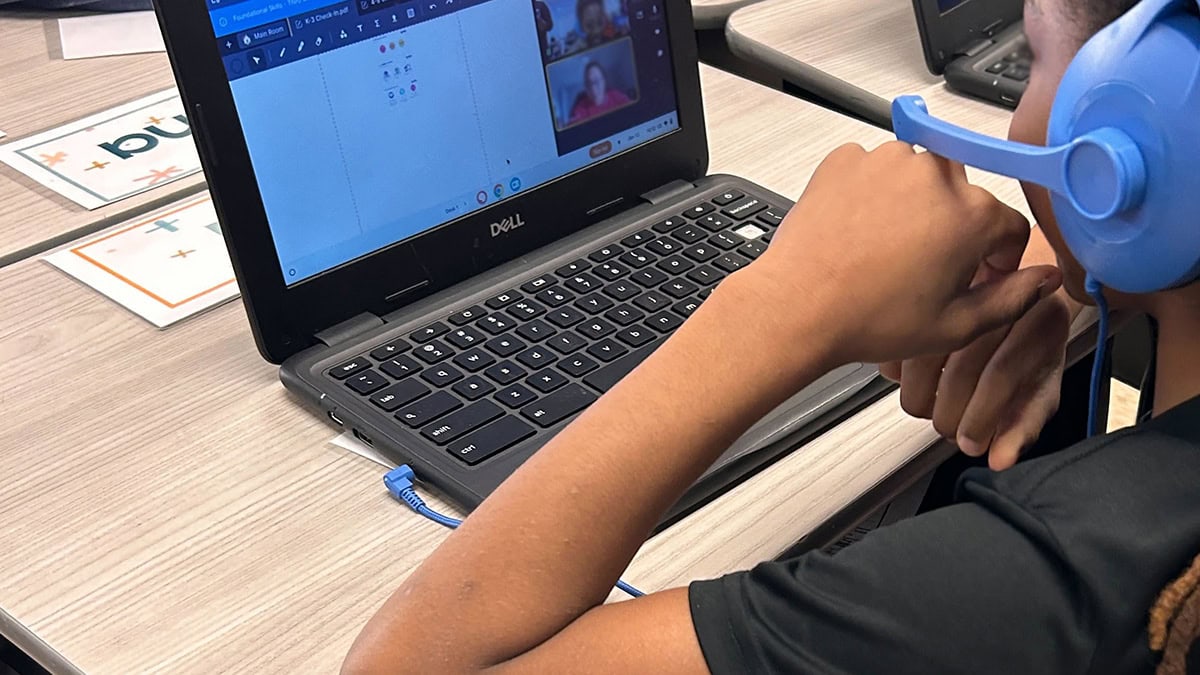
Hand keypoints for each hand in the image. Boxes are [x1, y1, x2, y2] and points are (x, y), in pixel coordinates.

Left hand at [740, 142, 1061, 368]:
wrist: (797, 306)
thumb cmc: (869, 318)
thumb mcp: (955, 325)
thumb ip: (1013, 299)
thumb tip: (1046, 279)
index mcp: (971, 212)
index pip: (1008, 227)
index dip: (995, 260)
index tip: (974, 277)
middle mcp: (934, 173)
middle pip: (961, 200)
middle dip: (951, 232)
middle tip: (920, 271)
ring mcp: (887, 160)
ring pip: (917, 182)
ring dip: (910, 209)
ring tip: (884, 253)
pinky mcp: (847, 159)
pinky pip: (873, 173)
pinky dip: (870, 196)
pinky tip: (858, 234)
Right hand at [880, 286, 1071, 469]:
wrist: (1030, 276)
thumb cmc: (1035, 337)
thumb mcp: (1041, 381)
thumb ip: (1025, 421)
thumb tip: (1000, 459)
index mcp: (1042, 322)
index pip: (1003, 374)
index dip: (982, 416)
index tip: (969, 444)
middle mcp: (1004, 299)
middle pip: (963, 362)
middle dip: (949, 409)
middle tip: (946, 429)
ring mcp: (966, 288)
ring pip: (927, 346)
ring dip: (920, 389)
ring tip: (927, 408)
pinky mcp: (933, 287)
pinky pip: (904, 330)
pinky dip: (900, 361)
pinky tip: (909, 378)